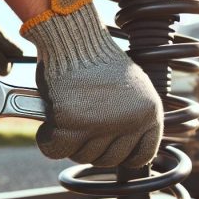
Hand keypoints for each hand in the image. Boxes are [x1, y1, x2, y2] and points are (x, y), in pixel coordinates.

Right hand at [35, 52, 162, 167]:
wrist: (74, 38)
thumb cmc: (97, 61)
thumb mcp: (132, 88)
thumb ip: (134, 118)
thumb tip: (127, 151)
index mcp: (150, 113)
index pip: (141, 156)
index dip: (122, 155)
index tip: (108, 147)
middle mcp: (130, 121)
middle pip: (108, 160)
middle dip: (91, 148)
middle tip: (80, 126)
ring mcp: (101, 124)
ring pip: (82, 156)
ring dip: (70, 143)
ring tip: (67, 116)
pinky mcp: (71, 122)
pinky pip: (56, 149)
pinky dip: (48, 140)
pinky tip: (50, 125)